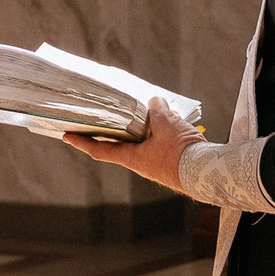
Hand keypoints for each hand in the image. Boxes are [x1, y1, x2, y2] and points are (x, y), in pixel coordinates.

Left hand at [62, 97, 201, 194]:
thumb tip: (154, 102)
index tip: (67, 136)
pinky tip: (171, 117)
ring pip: (144, 141)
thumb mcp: (166, 124)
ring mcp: (157, 164)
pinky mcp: (172, 162)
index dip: (82, 142)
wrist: (208, 173)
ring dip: (144, 126)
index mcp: (132, 158)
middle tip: (107, 113)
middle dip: (116, 127)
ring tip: (148, 108)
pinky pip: (161, 143)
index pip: (100, 149)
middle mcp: (141, 163)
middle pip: (123, 142)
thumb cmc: (181, 152)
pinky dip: (161, 130)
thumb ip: (156, 110)